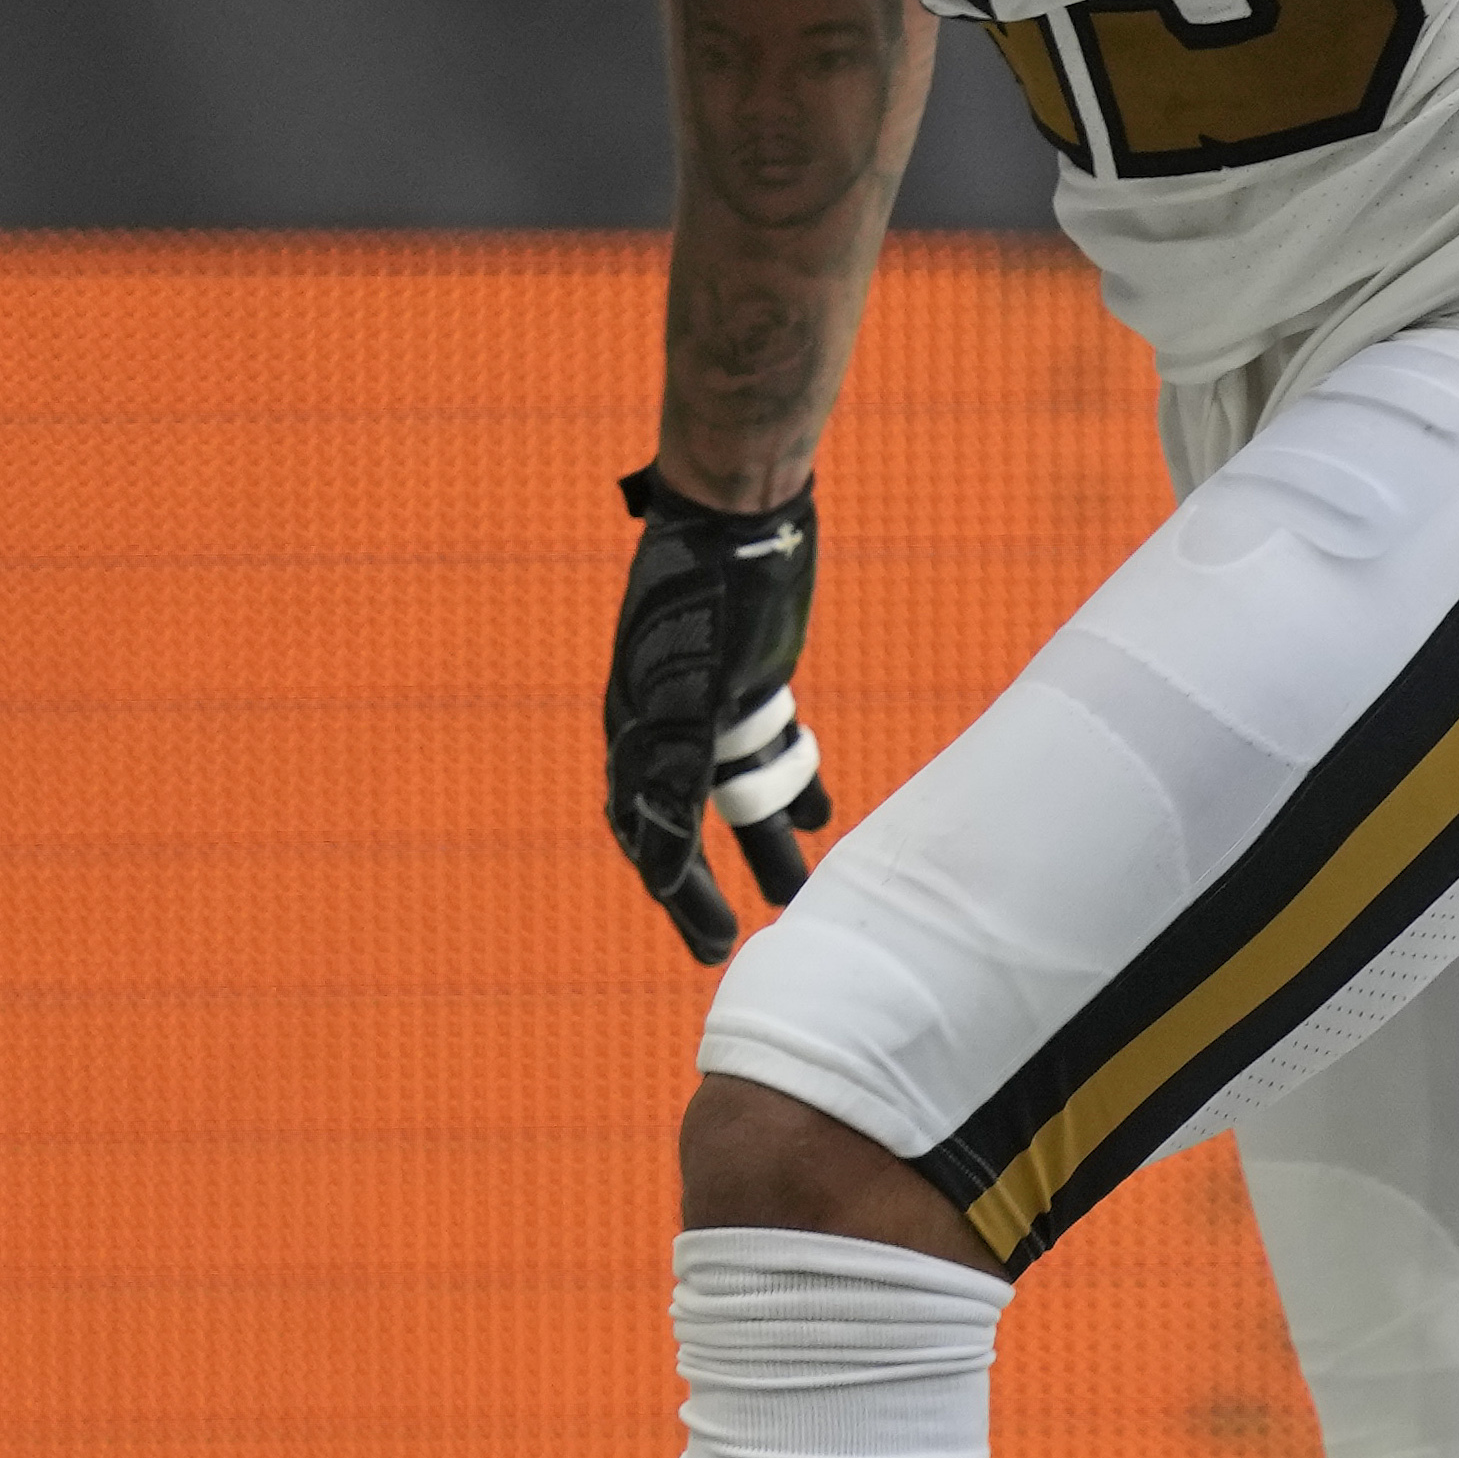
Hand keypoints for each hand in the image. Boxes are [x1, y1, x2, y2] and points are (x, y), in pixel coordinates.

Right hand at [605, 465, 827, 964]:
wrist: (741, 510)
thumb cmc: (706, 598)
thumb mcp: (690, 696)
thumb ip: (674, 779)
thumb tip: (660, 868)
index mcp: (635, 731)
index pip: (647, 832)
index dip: (678, 893)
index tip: (713, 946)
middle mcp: (665, 723)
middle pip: (685, 823)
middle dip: (708, 887)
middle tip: (736, 946)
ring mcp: (710, 700)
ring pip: (738, 792)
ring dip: (764, 845)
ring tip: (799, 895)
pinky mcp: (753, 676)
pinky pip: (772, 747)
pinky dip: (796, 783)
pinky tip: (823, 818)